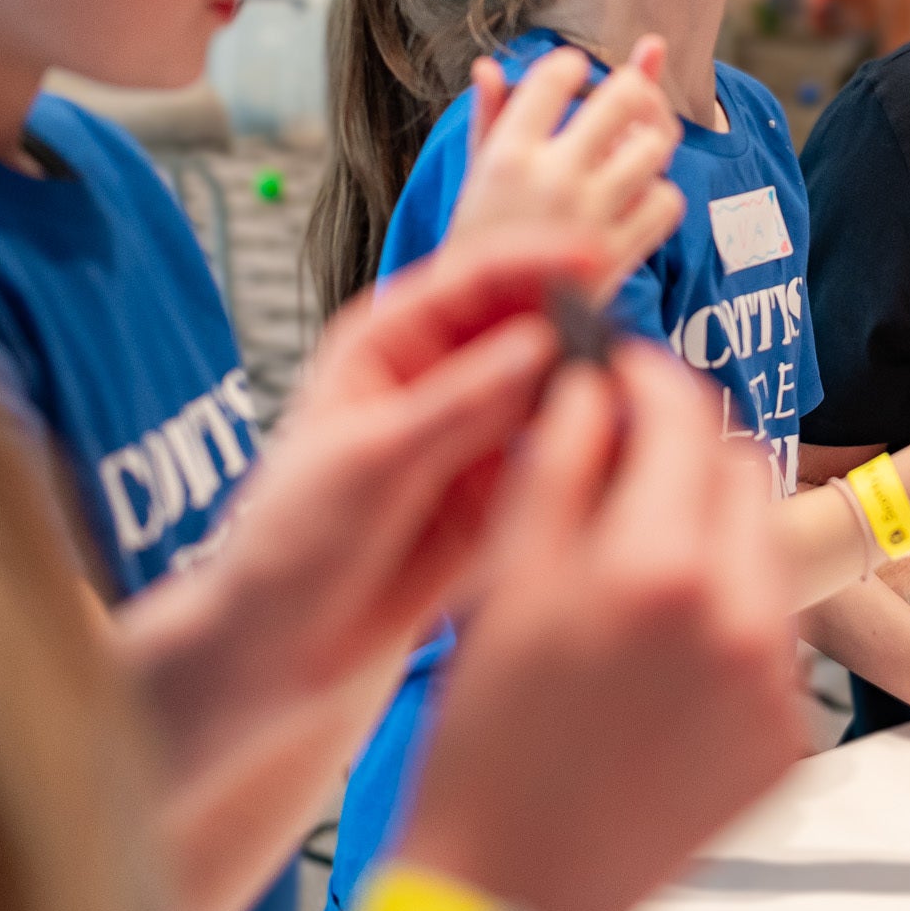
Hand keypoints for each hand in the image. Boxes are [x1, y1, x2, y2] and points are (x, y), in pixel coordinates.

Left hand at [122, 229, 613, 779]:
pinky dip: (591, 449)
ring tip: (626, 408)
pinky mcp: (506, 489)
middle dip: (577, 326)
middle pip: (528, 324)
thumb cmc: (291, 544)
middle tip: (624, 347)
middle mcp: (442, 374)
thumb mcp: (369, 462)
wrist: (283, 651)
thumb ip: (458, 403)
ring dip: (590, 391)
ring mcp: (479, 432)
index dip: (536, 260)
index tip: (594, 259)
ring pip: (555, 389)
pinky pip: (564, 454)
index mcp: (390, 341)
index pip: (475, 277)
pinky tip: (614, 458)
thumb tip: (541, 343)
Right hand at [396, 342, 801, 910]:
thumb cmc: (484, 749)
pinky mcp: (789, 736)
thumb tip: (592, 385)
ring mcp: (776, 682)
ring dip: (709, 532)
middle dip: (683, 453)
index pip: (686, 415)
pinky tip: (657, 650)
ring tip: (632, 568)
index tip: (620, 375)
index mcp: (657, 569)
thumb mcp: (501, 586)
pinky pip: (772, 635)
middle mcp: (739, 618)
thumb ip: (556, 465)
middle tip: (622, 466)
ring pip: (763, 549)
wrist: (513, 896)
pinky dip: (725, 616)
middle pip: (740, 470)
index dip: (648, 380)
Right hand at [451, 37, 684, 289]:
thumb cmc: (481, 244)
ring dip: (652, 140)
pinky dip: (660, 195)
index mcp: (507, 156)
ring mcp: (590, 216)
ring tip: (636, 144)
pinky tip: (640, 195)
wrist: (488, 331)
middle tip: (630, 91)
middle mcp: (551, 179)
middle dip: (634, 85)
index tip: (576, 68)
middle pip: (624, 97)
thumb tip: (488, 64)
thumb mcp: (473, 181)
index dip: (571, 65)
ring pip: (656, 146)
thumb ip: (488, 120)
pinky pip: (668, 201)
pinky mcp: (619, 253)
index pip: (553, 78)